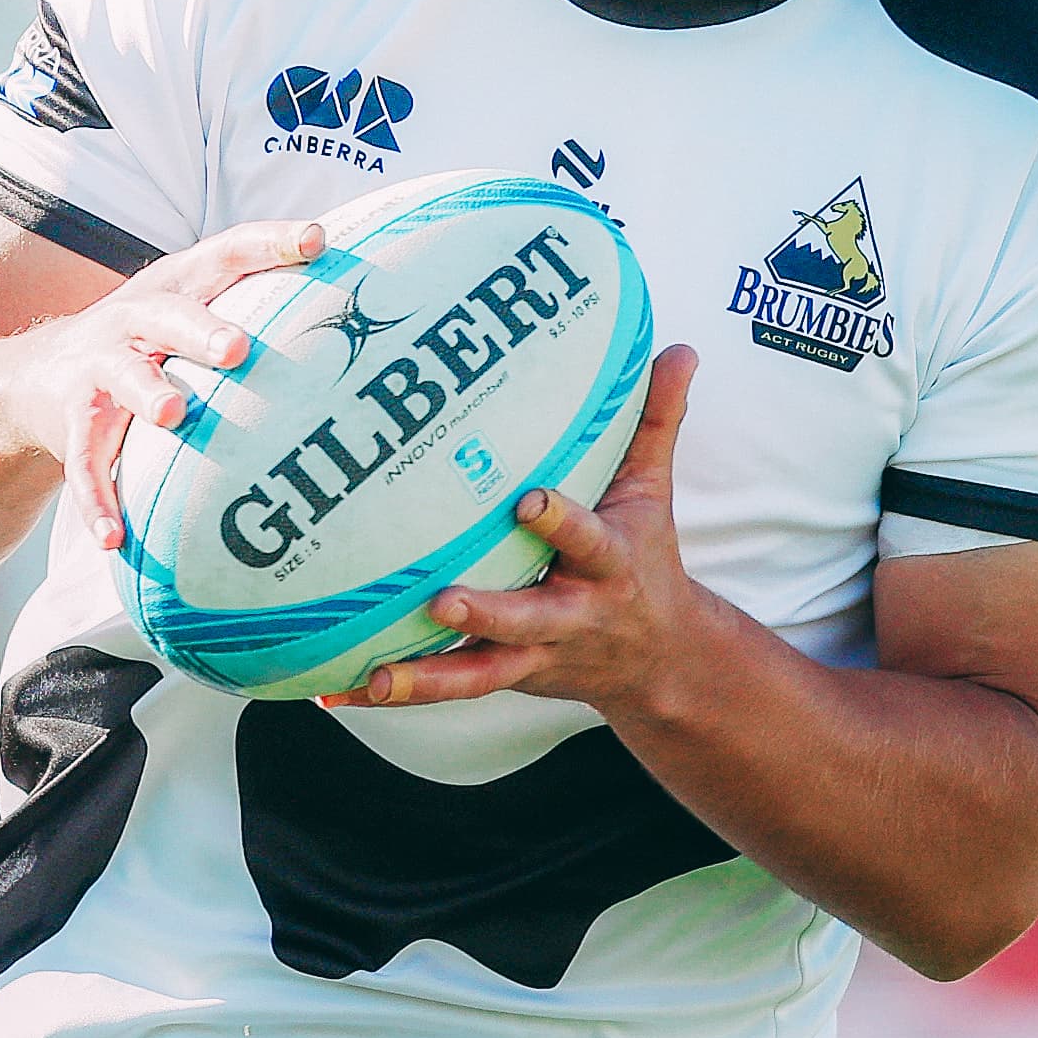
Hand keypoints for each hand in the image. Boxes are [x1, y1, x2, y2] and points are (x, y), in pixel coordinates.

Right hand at [14, 218, 323, 550]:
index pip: (228, 251)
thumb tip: (367, 292)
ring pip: (122, 377)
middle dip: (203, 328)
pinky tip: (115, 536)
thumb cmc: (153, 340)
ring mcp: (99, 366)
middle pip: (169, 313)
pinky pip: (85, 462)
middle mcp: (135, 317)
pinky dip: (98, 499)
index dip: (272, 242)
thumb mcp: (197, 308)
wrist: (40, 375)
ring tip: (175, 414)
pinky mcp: (72, 419)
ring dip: (148, 394)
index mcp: (178, 285)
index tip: (317, 240)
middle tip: (239, 348)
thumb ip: (263, 296)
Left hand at [325, 345, 711, 714]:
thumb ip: (657, 419)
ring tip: (379, 675)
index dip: (560, 523)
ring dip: (432, 676)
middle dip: (491, 613)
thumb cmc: (644, 554)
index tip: (528, 501)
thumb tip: (681, 348)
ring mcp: (538, 653)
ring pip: (485, 671)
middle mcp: (574, 614)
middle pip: (531, 618)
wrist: (659, 658)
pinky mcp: (510, 676)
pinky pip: (457, 686)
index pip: (588, 541)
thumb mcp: (654, 491)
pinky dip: (410, 689)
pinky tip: (356, 688)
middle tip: (443, 599)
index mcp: (610, 562)